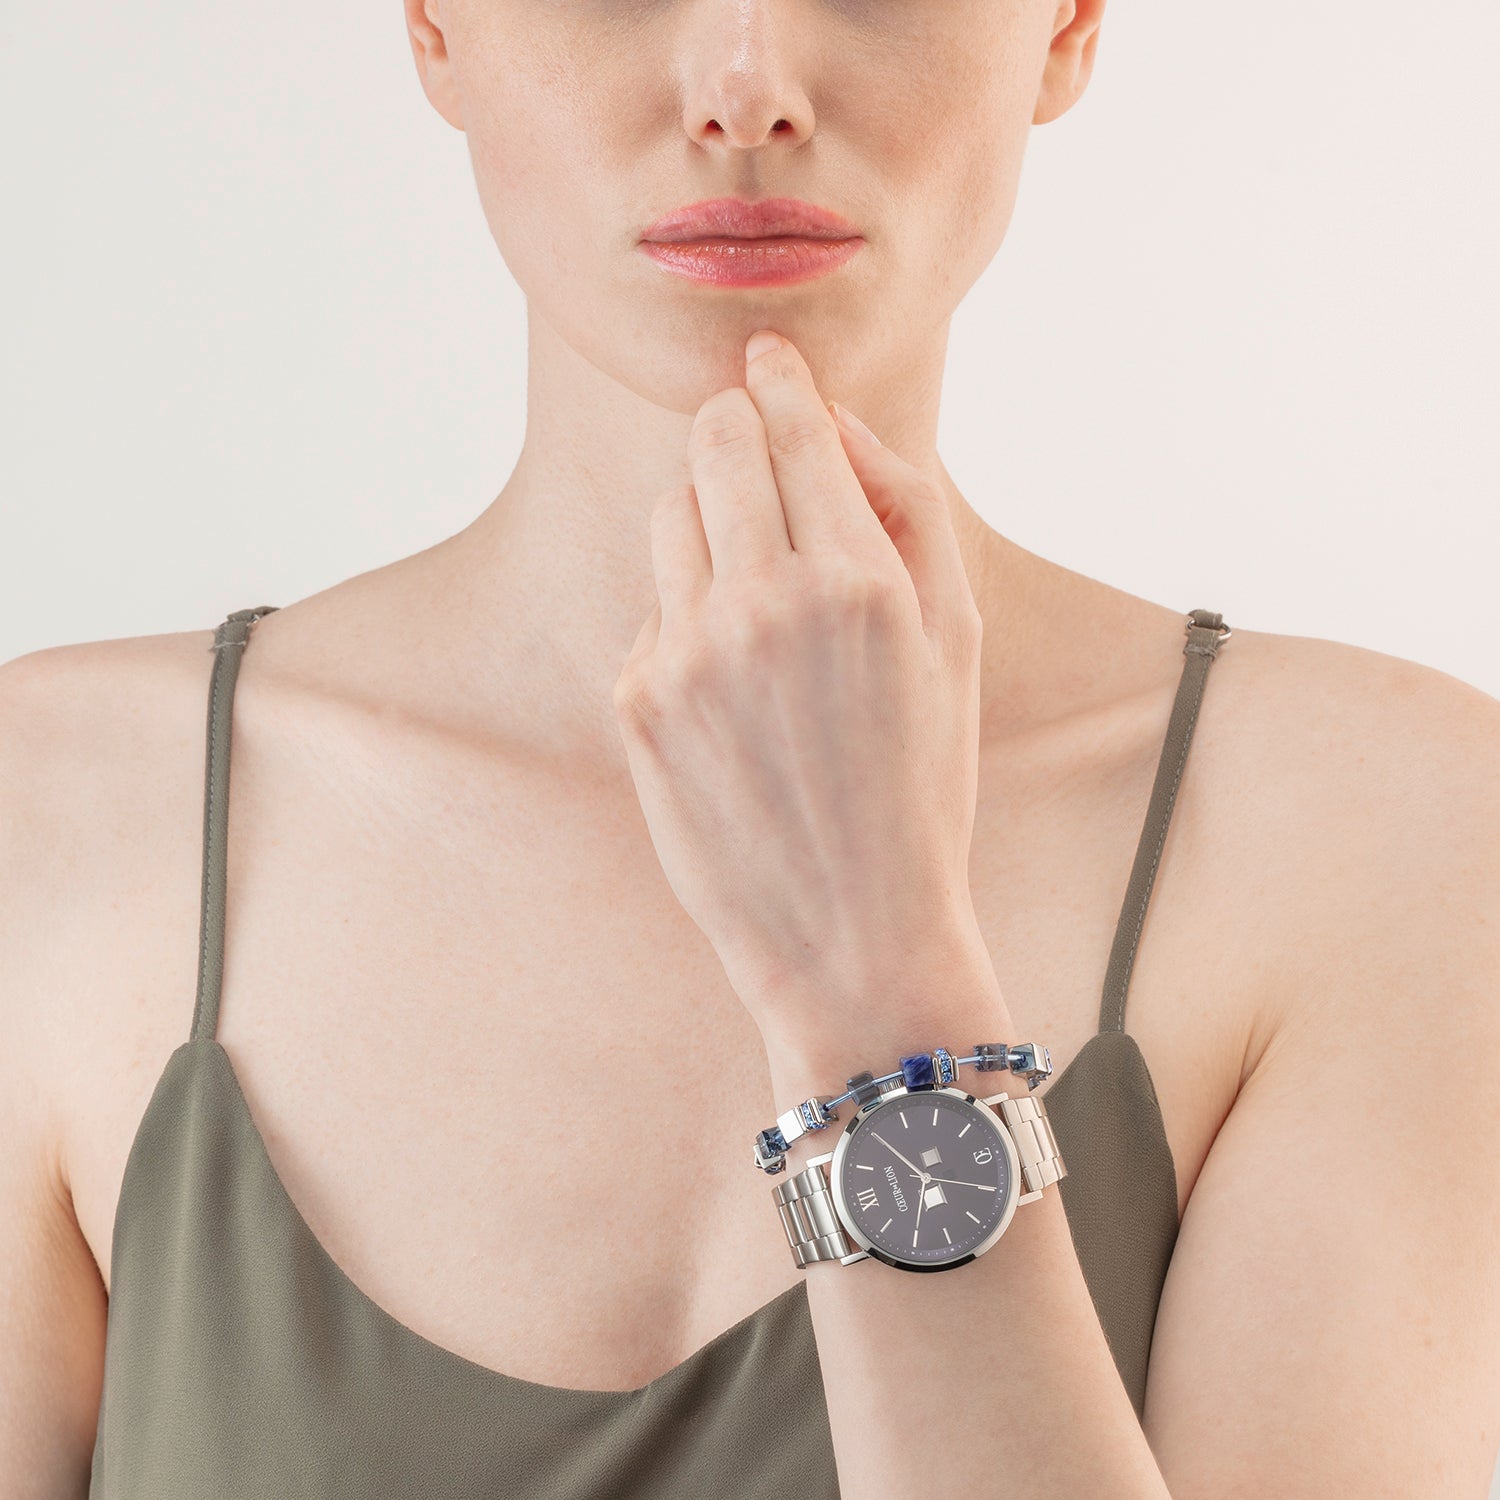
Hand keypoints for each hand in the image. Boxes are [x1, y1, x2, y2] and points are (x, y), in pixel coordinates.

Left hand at [612, 329, 988, 1058]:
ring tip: (757, 589)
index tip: (766, 357)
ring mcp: (690, 653)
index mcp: (860, 580)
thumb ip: (907, 511)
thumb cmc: (921, 783)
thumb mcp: (957, 643)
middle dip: (733, 430)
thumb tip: (834, 424)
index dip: (778, 379)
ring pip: (672, 518)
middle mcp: (766, 603)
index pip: (791, 426)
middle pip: (711, 446)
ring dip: (708, 522)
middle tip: (751, 444)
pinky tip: (732, 683)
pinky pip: (653, 609)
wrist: (853, 931)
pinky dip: (687, 617)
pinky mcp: (640, 701)